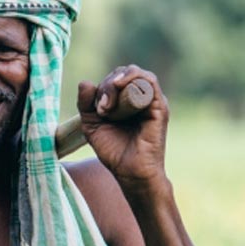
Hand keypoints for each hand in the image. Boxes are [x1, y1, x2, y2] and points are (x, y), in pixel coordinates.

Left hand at [75, 65, 169, 190]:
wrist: (130, 172)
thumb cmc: (114, 151)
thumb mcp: (91, 125)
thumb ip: (86, 104)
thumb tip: (84, 82)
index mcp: (127, 101)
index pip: (116, 78)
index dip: (103, 86)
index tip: (97, 108)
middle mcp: (141, 98)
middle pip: (125, 73)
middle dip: (109, 85)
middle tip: (102, 108)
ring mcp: (152, 101)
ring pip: (137, 74)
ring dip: (119, 82)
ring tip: (109, 104)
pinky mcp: (159, 107)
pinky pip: (150, 82)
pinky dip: (134, 78)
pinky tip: (120, 86)